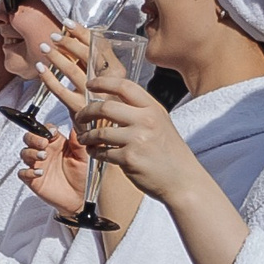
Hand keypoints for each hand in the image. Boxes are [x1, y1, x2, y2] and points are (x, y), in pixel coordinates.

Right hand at [18, 128, 88, 216]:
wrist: (81, 198)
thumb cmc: (83, 176)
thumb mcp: (84, 158)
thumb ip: (78, 143)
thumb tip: (76, 127)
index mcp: (57, 144)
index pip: (45, 130)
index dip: (45, 129)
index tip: (52, 133)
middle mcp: (45, 152)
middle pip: (30, 139)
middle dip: (33, 138)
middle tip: (43, 144)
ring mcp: (38, 165)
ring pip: (24, 153)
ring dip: (31, 153)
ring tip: (43, 157)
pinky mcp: (33, 180)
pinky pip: (23, 173)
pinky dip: (28, 172)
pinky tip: (40, 173)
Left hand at [36, 39, 198, 200]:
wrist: (183, 180)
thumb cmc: (170, 153)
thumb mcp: (160, 123)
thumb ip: (139, 111)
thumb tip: (111, 100)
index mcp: (153, 109)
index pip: (124, 86)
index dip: (102, 82)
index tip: (89, 84)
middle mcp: (146, 121)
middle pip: (105, 107)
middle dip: (86, 112)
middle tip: (79, 117)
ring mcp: (138, 140)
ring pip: (99, 133)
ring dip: (86, 136)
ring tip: (84, 138)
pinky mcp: (129, 159)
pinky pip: (102, 152)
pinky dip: (95, 152)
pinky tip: (95, 152)